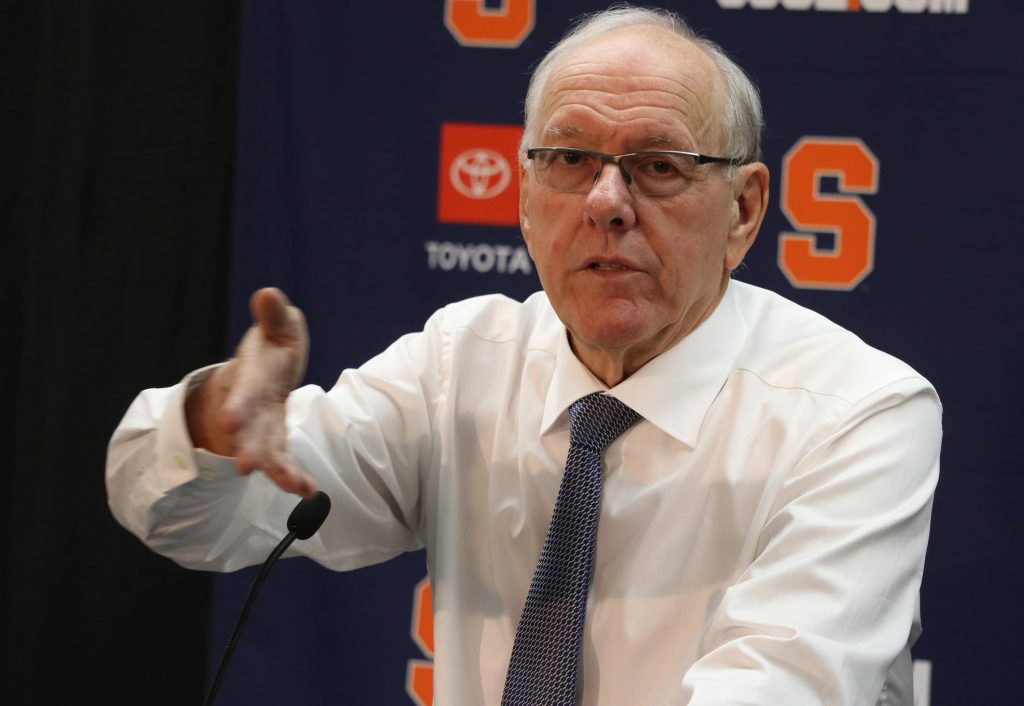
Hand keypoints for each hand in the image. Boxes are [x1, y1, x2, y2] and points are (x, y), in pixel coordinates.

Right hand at [186, 287, 315, 497]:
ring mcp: (262, 429)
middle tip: (244, 467)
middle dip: (247, 447)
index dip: (237, 405)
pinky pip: (284, 463)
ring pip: (266, 452)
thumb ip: (274, 316)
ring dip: (275, 470)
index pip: (243, 391)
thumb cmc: (271, 350)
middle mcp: (252, 409)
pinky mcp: (276, 443)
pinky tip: (308, 491)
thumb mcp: (276, 328)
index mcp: (252, 376)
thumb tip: (267, 294)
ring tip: (291, 486)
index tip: (228, 421)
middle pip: (247, 431)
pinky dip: (294, 478)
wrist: (259, 376)